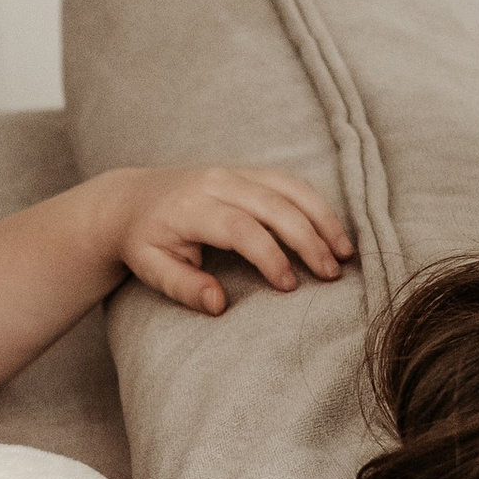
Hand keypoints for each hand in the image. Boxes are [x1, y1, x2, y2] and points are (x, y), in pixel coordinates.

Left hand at [102, 163, 351, 314]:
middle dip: (308, 239)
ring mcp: (236, 172)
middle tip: (331, 275)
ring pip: (290, 188)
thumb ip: (185, 287)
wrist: (132, 199)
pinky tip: (333, 232)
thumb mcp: (152, 268)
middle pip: (274, 205)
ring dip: (322, 219)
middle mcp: (218, 182)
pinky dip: (317, 205)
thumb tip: (220, 305)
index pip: (241, 228)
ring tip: (345, 254)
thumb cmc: (145, 240)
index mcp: (192, 207)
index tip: (289, 286)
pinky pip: (290, 182)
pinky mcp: (249, 172)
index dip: (270, 256)